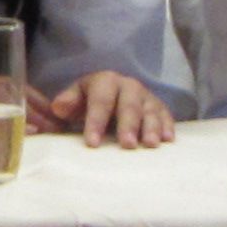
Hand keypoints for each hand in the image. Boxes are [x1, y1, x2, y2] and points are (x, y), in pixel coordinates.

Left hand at [35, 71, 175, 147]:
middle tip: (127, 145)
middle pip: (129, 105)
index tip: (92, 143)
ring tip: (150, 145)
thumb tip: (58, 108)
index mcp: (105, 81)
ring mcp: (146, 97)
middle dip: (128, 125)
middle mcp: (129, 86)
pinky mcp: (160, 107)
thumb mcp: (76, 97)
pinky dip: (168, 127)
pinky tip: (168, 140)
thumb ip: (67, 102)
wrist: (112, 93)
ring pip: (150, 111)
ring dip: (151, 128)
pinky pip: (166, 115)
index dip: (96, 121)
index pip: (100, 100)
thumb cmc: (90, 100)